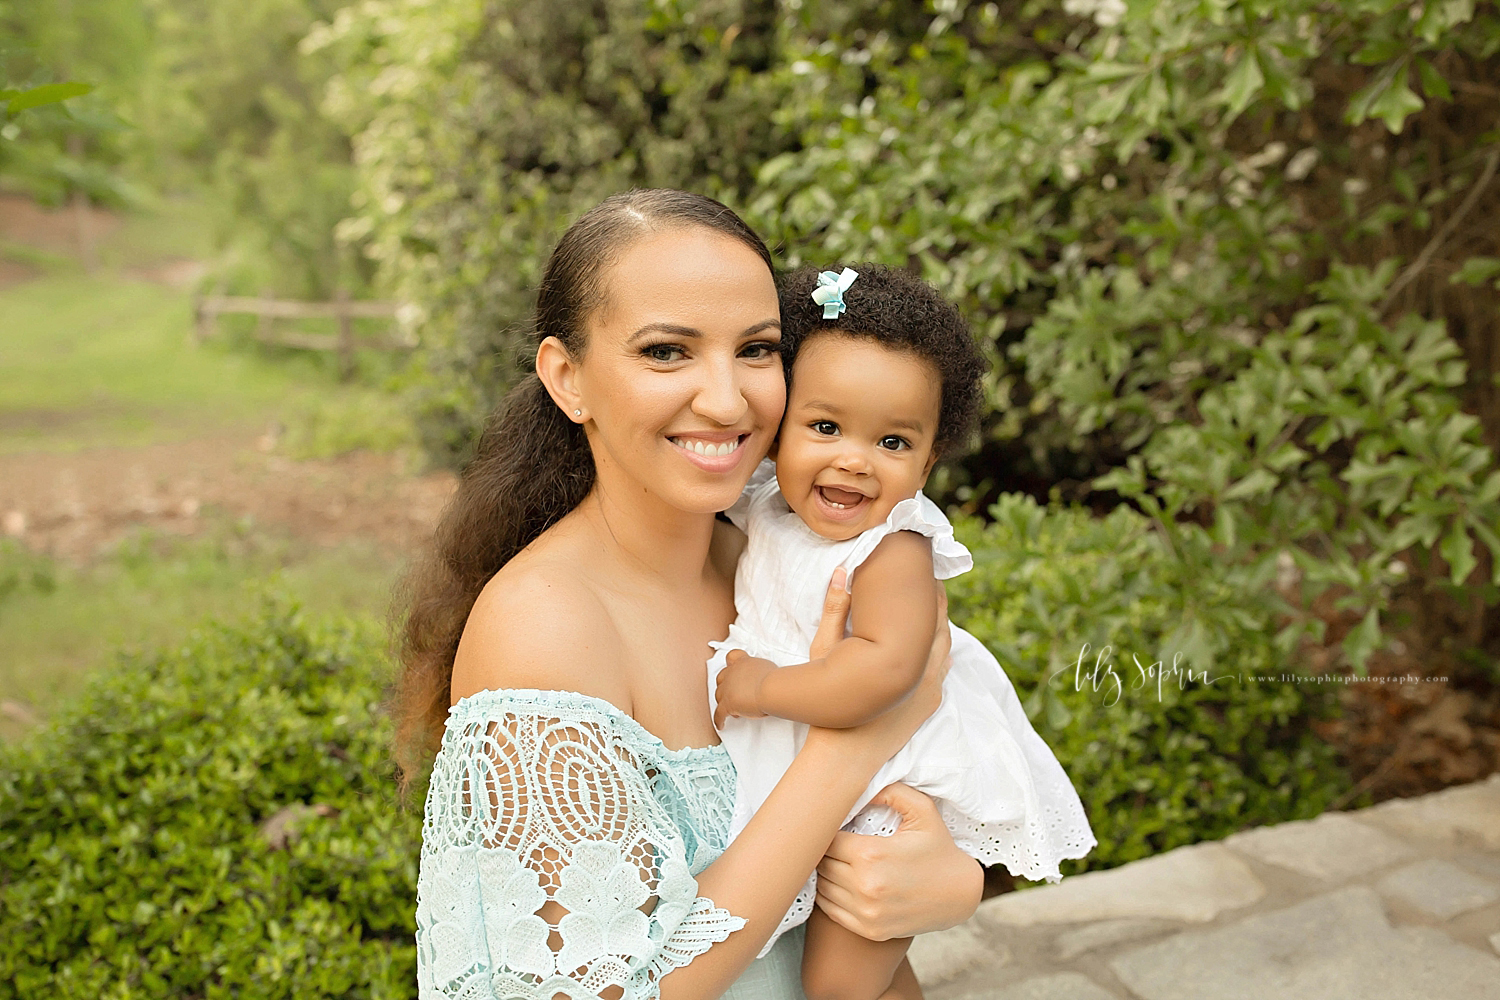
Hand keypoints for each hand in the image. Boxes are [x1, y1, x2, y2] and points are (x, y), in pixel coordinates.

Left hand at [713, 650, 774, 727]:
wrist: (771, 688)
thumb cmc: (775, 679)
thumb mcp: (766, 668)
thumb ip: (758, 672)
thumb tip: (761, 680)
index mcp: (743, 662)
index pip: (732, 657)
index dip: (731, 665)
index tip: (733, 670)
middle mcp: (732, 673)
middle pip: (722, 678)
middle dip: (726, 686)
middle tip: (735, 694)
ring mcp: (727, 689)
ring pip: (718, 696)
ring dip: (724, 702)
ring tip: (734, 711)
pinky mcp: (727, 704)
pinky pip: (719, 714)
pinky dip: (719, 720)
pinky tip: (721, 725)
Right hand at [808, 581, 950, 762]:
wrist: (846, 753)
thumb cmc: (831, 702)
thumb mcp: (826, 651)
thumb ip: (835, 609)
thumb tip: (841, 572)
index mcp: (905, 651)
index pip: (926, 610)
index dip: (927, 589)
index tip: (923, 572)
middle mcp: (925, 668)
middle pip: (941, 627)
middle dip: (937, 606)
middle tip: (933, 584)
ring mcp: (931, 688)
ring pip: (944, 650)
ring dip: (939, 629)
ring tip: (932, 611)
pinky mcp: (930, 703)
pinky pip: (941, 672)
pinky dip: (938, 655)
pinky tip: (931, 647)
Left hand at [814, 782, 982, 939]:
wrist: (960, 894)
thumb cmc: (939, 848)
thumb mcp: (923, 810)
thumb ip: (891, 791)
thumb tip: (861, 784)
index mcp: (871, 854)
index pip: (826, 840)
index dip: (827, 830)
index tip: (836, 826)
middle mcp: (864, 886)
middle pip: (821, 863)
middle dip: (825, 850)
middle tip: (835, 841)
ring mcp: (866, 912)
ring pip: (822, 887)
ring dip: (825, 872)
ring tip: (838, 860)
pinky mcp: (868, 930)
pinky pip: (830, 910)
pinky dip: (829, 895)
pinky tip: (840, 882)